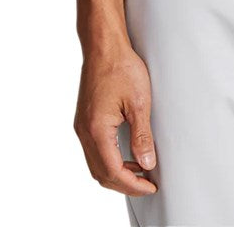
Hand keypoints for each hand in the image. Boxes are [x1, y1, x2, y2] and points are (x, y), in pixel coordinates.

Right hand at [73, 44, 157, 196]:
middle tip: (147, 184)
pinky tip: (127, 155)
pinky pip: (94, 150)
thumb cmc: (121, 67)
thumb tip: (147, 162)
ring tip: (140, 171)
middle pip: (101, 173)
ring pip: (96, 164)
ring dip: (116, 173)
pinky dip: (110, 160)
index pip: (113, 171)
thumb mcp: (139, 102)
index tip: (150, 186)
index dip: (132, 184)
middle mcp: (84, 132)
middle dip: (124, 184)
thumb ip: (142, 136)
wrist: (104, 47)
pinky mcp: (85, 120)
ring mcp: (82, 126)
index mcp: (96, 130)